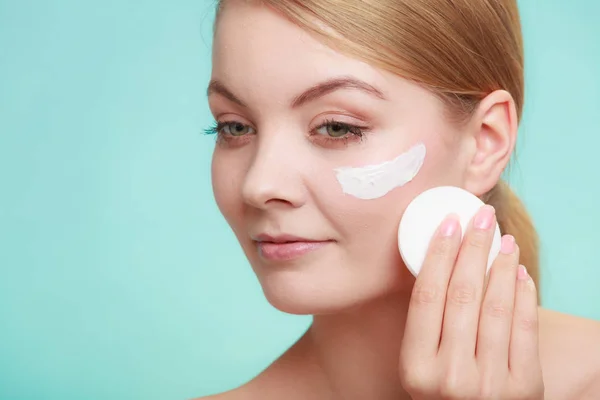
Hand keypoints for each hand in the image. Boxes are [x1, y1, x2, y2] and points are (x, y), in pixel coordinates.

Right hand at [399, 205, 543, 398]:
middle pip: (462, 295)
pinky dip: (525, 296)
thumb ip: (426, 324)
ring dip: (501, 266)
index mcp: (416, 368)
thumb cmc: (441, 395)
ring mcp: (490, 384)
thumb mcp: (419, 367)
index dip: (438, 254)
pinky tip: (521, 274)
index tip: (449, 223)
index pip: (427, 296)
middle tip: (481, 216)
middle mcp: (451, 376)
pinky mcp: (524, 388)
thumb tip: (444, 261)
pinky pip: (525, 330)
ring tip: (504, 240)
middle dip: (473, 248)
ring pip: (496, 307)